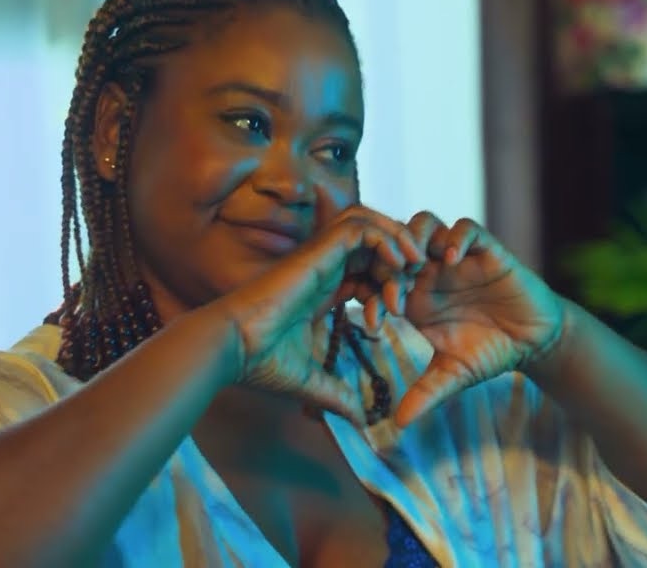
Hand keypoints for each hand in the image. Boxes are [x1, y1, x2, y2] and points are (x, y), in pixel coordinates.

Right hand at [205, 205, 423, 425]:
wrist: (231, 348)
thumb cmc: (260, 363)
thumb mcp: (311, 382)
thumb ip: (338, 395)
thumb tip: (360, 420)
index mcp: (323, 292)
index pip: (366, 271)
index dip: (387, 284)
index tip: (398, 311)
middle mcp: (324, 270)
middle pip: (372, 243)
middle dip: (399, 258)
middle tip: (415, 283)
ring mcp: (321, 257)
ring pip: (369, 225)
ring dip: (397, 239)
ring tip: (413, 264)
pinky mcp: (318, 250)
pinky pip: (361, 228)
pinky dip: (385, 237)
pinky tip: (398, 263)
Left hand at [385, 213, 565, 426]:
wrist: (532, 341)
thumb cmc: (488, 353)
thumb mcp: (453, 375)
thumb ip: (426, 393)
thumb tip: (399, 425)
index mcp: (414, 296)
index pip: (379, 281)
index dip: (371, 296)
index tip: (375, 320)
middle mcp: (430, 271)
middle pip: (394, 242)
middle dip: (386, 258)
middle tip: (391, 282)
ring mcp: (456, 257)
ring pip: (424, 224)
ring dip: (415, 237)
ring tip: (416, 262)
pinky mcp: (485, 249)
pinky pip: (464, 229)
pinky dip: (455, 237)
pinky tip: (451, 260)